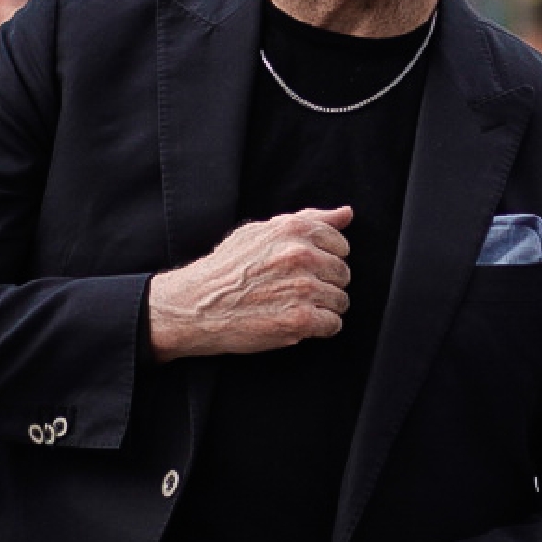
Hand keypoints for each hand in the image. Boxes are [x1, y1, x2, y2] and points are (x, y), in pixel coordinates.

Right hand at [147, 207, 353, 360]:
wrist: (195, 305)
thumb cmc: (227, 268)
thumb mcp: (262, 231)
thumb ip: (309, 219)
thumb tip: (347, 214)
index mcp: (295, 230)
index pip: (340, 245)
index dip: (325, 260)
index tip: (305, 270)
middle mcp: (302, 255)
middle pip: (342, 274)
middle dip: (325, 284)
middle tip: (296, 291)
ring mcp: (302, 288)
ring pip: (340, 300)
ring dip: (323, 308)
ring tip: (294, 307)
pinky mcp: (300, 320)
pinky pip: (333, 324)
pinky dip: (319, 328)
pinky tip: (296, 323)